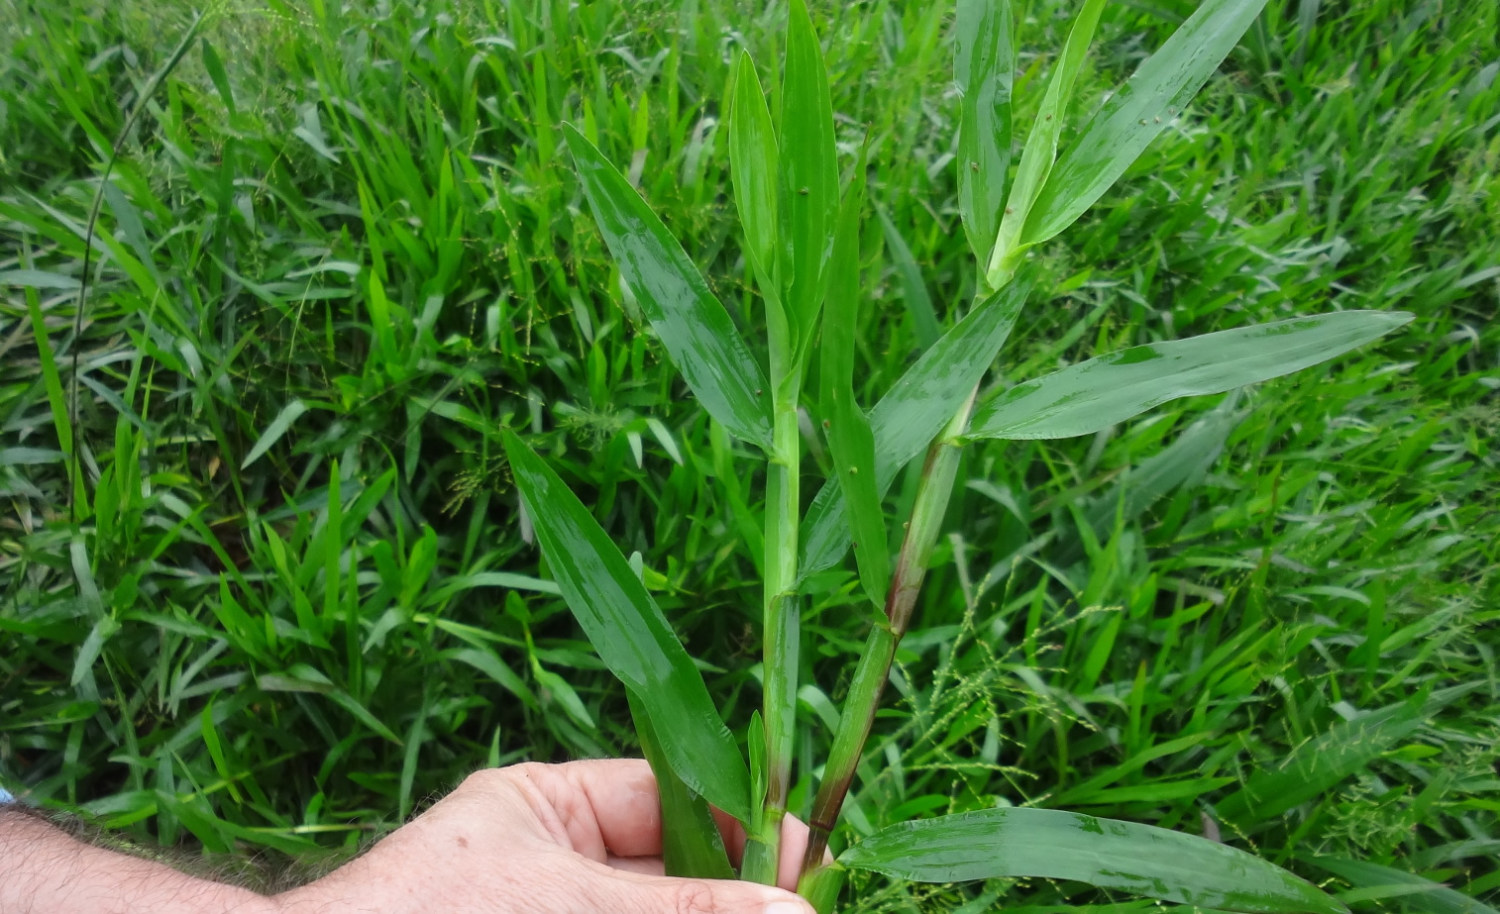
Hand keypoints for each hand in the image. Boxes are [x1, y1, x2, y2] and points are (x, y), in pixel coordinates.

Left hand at [277, 760, 817, 913]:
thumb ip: (679, 906)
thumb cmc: (419, 913)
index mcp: (552, 805)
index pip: (674, 796)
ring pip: (662, 906)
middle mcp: (561, 863)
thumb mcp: (563, 900)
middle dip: (739, 891)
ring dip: (715, 911)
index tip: (806, 862)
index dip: (745, 823)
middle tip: (805, 907)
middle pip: (678, 867)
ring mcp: (558, 906)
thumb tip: (793, 909)